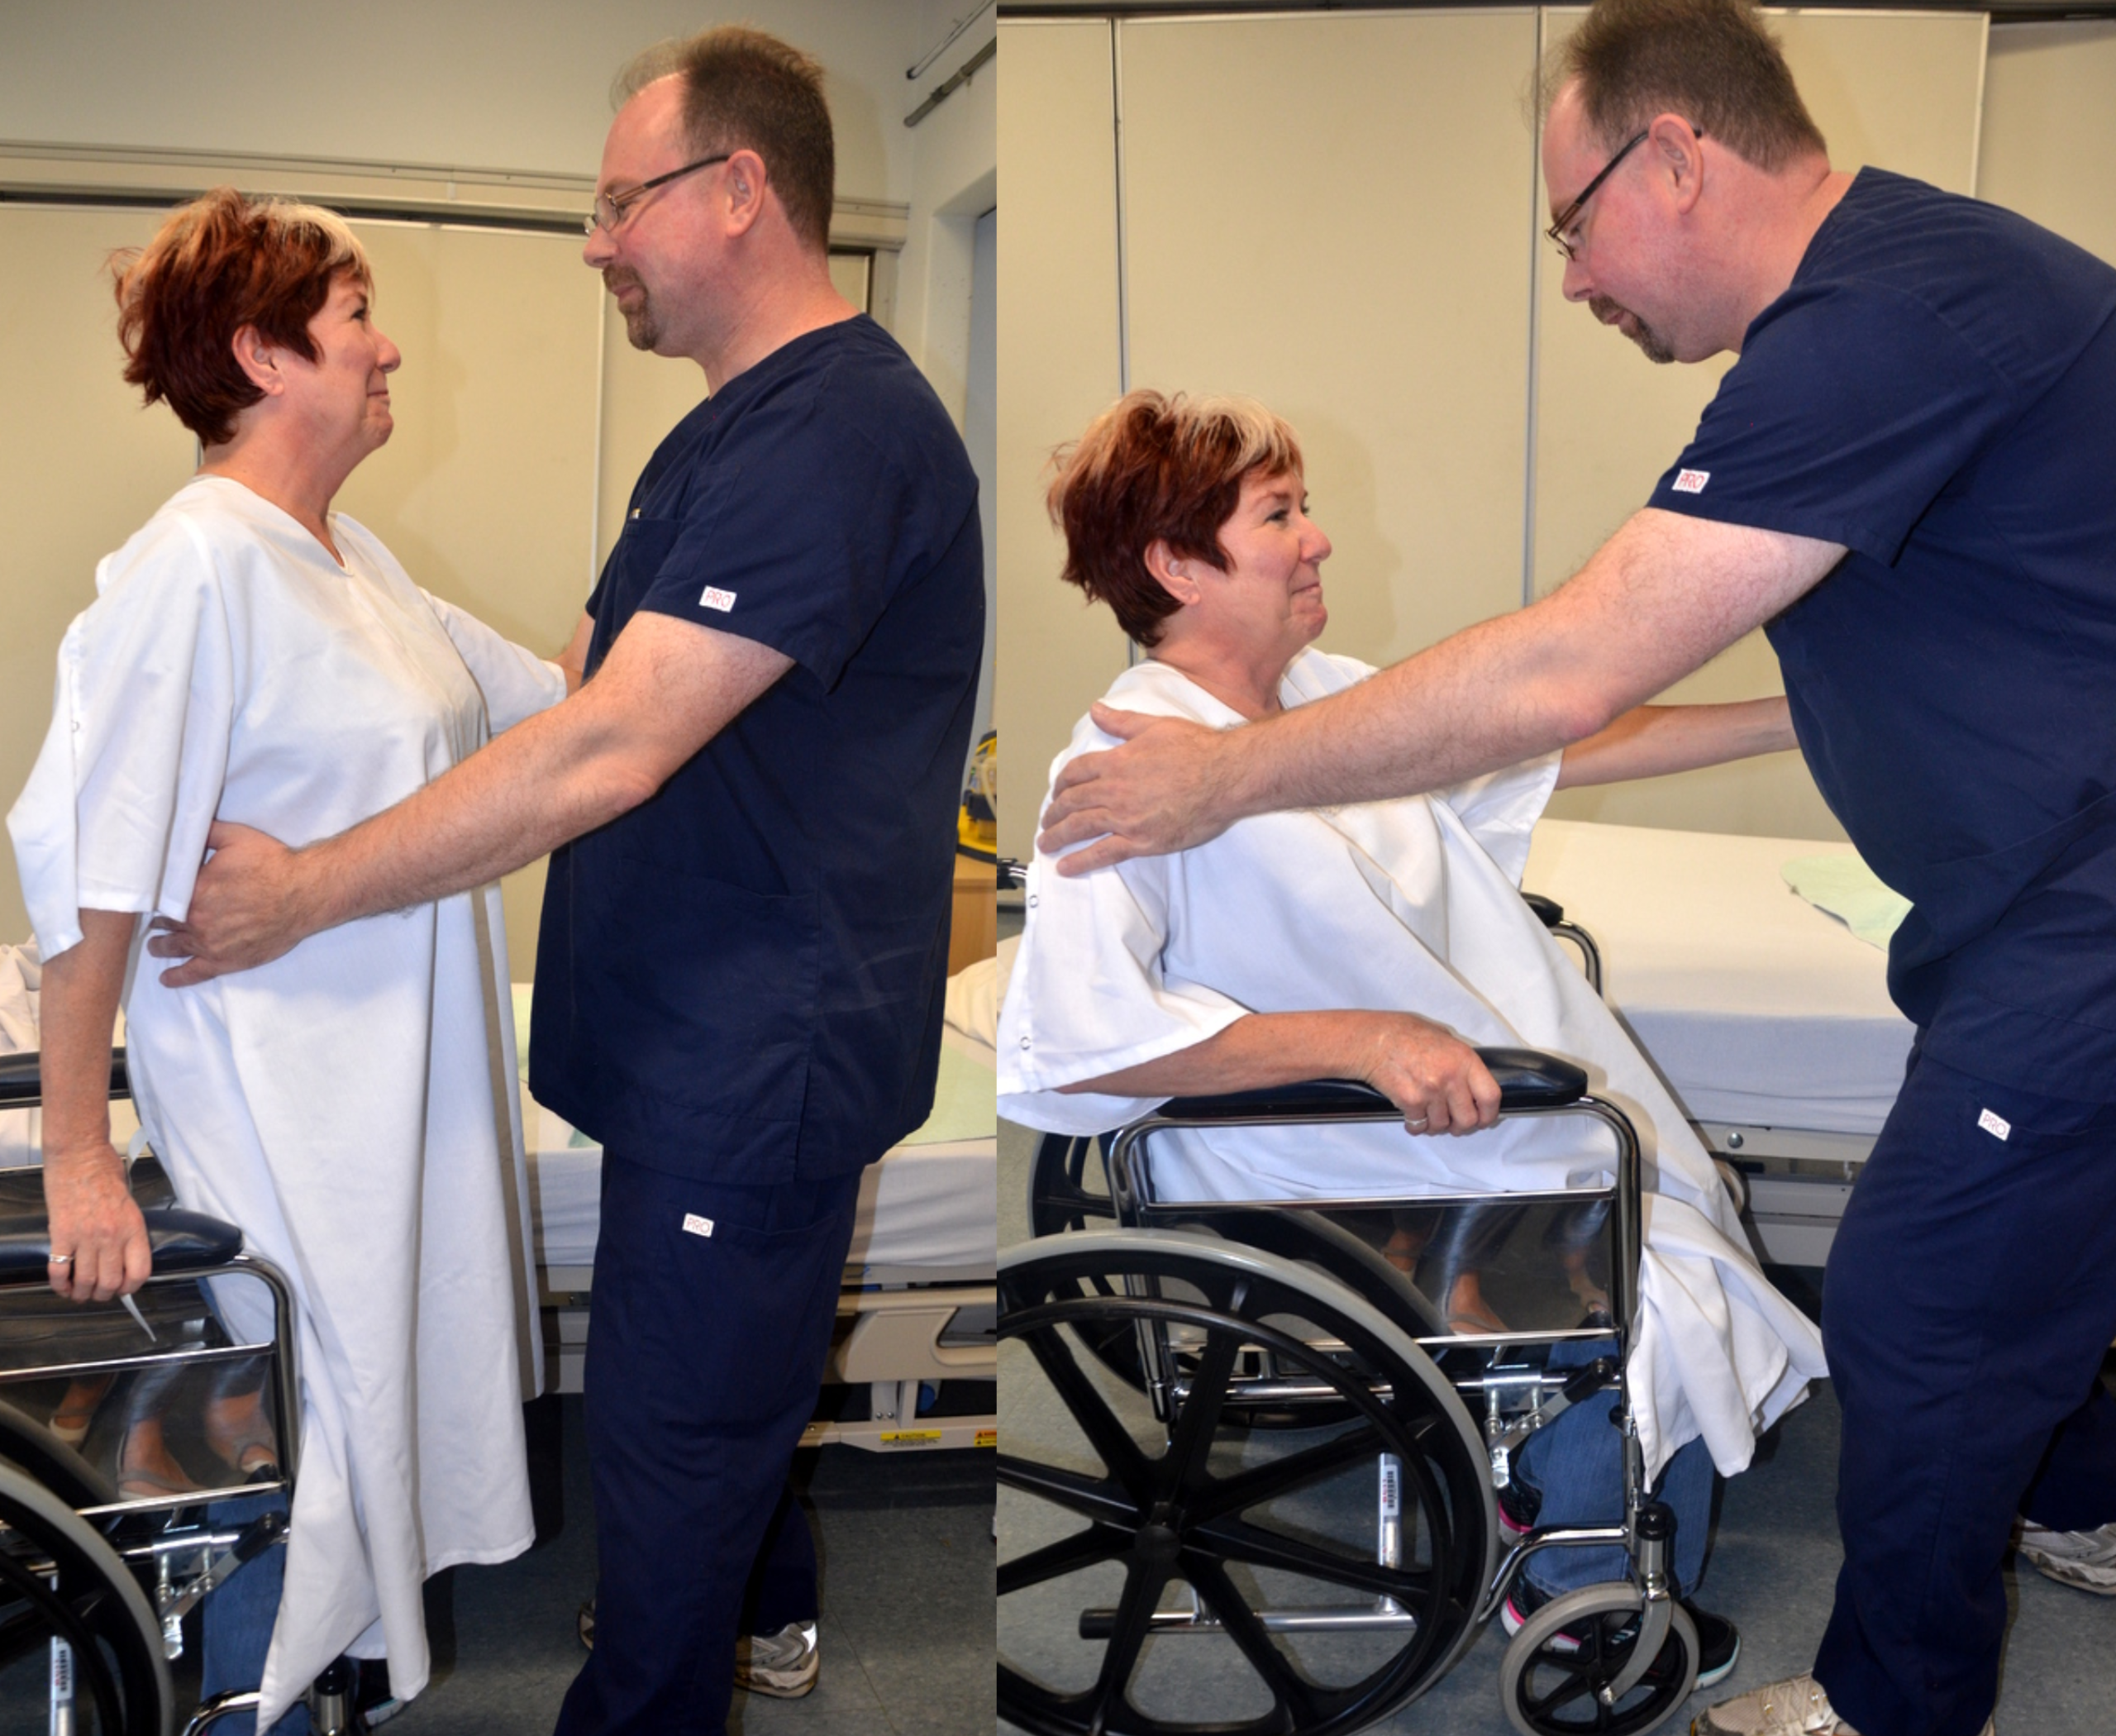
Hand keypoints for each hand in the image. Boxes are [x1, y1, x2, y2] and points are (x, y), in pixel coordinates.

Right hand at [43, 1143, 150, 1302]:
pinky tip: (62, 1285)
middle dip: (104, 1295)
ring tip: (79, 1293)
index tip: (123, 1289)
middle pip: (110, 1282)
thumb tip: (125, 1254)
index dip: (131, 1287)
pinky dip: (60, 1283)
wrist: (80, 1156)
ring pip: (85, 1281)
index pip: (139, 1271)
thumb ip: (128, 1229)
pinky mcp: (61, 1234)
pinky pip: (59, 1269)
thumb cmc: (105, 1173)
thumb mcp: (129, 1202)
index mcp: (133, 1228)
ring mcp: (85, 1237)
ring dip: (82, 1293)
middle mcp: (112, 1236)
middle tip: (98, 1294)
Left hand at [145, 821, 308, 985]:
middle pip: (165, 923)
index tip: (154, 895)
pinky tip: (167, 978)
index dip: (156, 896)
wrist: (304, 893)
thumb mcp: (235, 838)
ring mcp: (209, 944)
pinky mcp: (226, 961)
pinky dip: (177, 977)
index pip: (161, 896)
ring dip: (162, 946)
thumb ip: (205, 833)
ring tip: (156, 945)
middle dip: (159, 920)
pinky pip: (194, 973)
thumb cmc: (272, 865)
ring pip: (175, 947)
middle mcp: (195, 921)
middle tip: (156, 919)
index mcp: (192, 891)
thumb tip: (183, 827)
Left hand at [1036, 705, 1240, 874]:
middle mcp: (1115, 790)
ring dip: (1058, 836)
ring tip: (1046, 843)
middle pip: (1072, 802)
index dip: (1062, 783)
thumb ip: (1121, 722)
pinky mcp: (1141, 841)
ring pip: (1080, 828)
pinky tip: (1066, 867)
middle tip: (1046, 820)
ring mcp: (1126, 818)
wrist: (1225, 776)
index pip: (1077, 772)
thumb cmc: (1197, 749)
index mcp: (1117, 762)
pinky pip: (1103, 853)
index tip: (1057, 791)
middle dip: (1054, 812)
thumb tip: (1096, 710)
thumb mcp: (1155, 726)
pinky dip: (1081, 861)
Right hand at [1361, 1016, 1500, 1136]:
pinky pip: (1419, 1126)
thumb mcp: (1443, 1037)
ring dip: (1436, 1126)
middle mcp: (1451, 1077)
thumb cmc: (1403, 1034)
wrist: (1372, 1040)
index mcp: (1464, 1059)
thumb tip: (1472, 1082)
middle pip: (1468, 1119)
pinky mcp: (1410, 1102)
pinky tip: (1412, 1117)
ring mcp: (1431, 1091)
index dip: (1489, 1114)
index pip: (1490, 1096)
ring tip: (1428, 1116)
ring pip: (1442, 1126)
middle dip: (1461, 1126)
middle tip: (1453, 1123)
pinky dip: (1416, 1126)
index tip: (1483, 1119)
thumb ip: (1460, 1060)